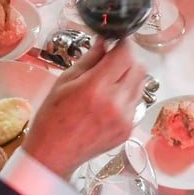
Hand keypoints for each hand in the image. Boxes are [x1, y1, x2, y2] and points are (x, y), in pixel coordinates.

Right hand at [21, 39, 148, 177]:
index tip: (117, 40)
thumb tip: (104, 41)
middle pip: (139, 68)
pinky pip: (136, 103)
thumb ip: (89, 59)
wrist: (53, 155)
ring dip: (129, 76)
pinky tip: (109, 101)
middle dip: (128, 58)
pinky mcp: (128, 130)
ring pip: (140, 85)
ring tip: (109, 82)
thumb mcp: (65, 81)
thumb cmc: (52, 118)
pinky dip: (127, 96)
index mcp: (96, 88)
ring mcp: (124, 119)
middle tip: (113, 59)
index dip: (123, 43)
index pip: (125, 55)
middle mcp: (115, 104)